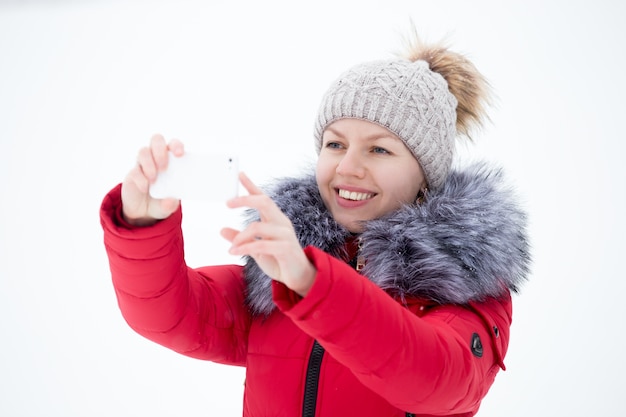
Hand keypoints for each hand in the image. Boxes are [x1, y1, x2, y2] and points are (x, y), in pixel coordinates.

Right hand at [121, 134, 183, 225]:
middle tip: (164, 167)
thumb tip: (171, 200)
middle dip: (160, 150)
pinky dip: (140, 179)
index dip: (176, 145)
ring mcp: (143, 164)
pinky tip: (144, 188)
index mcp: (170, 159)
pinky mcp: (132, 173)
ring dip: (149, 163)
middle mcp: (156, 157)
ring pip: (143, 151)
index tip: (179, 154)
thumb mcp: (169, 206)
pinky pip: (134, 170)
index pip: (173, 144)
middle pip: (156, 139)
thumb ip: (171, 204)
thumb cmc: (162, 201)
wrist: (144, 213)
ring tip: (154, 179)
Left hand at [221, 172, 316, 295]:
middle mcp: (282, 223)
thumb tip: (222, 229)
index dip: (251, 186)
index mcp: (276, 220)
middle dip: (245, 199)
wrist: (299, 278)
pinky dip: (245, 248)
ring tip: (232, 247)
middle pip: (264, 202)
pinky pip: (261, 244)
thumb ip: (241, 239)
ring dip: (240, 236)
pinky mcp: (285, 248)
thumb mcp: (255, 249)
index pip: (263, 198)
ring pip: (257, 226)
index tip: (239, 174)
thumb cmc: (279, 261)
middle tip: (228, 203)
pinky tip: (234, 252)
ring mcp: (285, 235)